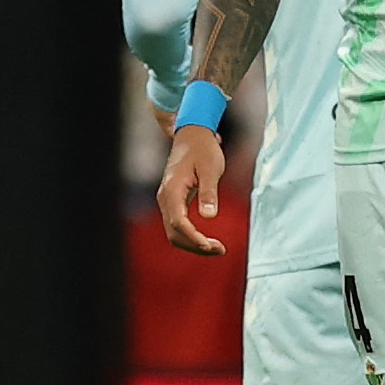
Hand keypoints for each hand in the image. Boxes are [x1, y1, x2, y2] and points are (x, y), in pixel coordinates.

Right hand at [156, 124, 228, 255]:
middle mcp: (165, 197)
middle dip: (195, 245)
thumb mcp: (211, 168)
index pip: (179, 222)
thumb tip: (209, 216)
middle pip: (174, 233)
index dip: (194, 238)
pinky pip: (177, 225)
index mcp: (172, 190)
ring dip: (193, 243)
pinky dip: (190, 236)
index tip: (211, 246)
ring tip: (216, 247)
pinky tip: (206, 238)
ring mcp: (167, 200)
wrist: (191, 135)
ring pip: (174, 232)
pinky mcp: (172, 201)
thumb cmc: (203, 149)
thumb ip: (209, 192)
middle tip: (220, 249)